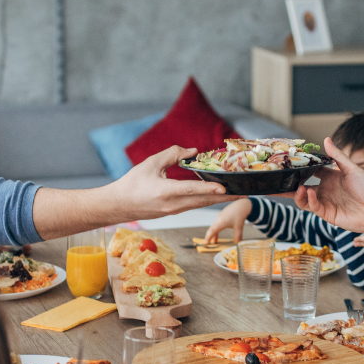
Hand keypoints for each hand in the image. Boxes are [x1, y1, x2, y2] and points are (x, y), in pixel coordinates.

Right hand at [112, 146, 236, 218]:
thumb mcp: (151, 163)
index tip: (224, 187)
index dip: (208, 187)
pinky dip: (207, 200)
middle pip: (203, 201)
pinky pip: (194, 205)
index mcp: (165, 192)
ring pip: (201, 204)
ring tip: (236, 195)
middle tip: (244, 194)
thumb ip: (172, 154)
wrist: (119, 206)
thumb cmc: (132, 184)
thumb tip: (193, 151)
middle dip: (225, 197)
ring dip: (219, 199)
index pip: (191, 189)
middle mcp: (173, 205)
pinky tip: (216, 195)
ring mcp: (174, 211)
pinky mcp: (174, 212)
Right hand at [203, 199, 251, 245]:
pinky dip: (216, 228)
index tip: (206, 243)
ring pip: (214, 226)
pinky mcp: (222, 214)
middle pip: (211, 229)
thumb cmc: (239, 214)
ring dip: (214, 233)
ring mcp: (220, 216)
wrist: (242, 204)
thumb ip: (238, 237)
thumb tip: (238, 244)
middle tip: (208, 243)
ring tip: (215, 240)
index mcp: (220, 223)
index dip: (208, 238)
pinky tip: (219, 231)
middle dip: (209, 237)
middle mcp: (218, 219)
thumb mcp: (239, 227)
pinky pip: (217, 223)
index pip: (212, 232)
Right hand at [294, 138, 363, 234]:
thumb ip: (337, 156)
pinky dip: (309, 201)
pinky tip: (309, 193)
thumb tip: (326, 139)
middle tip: (275, 181)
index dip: (298, 168)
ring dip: (297, 194)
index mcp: (331, 177)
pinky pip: (314, 208)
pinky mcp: (328, 215)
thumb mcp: (352, 169)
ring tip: (298, 188)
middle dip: (288, 185)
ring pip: (304, 199)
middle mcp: (326, 189)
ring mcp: (326, 202)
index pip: (310, 171)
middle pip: (301, 187)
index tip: (286, 163)